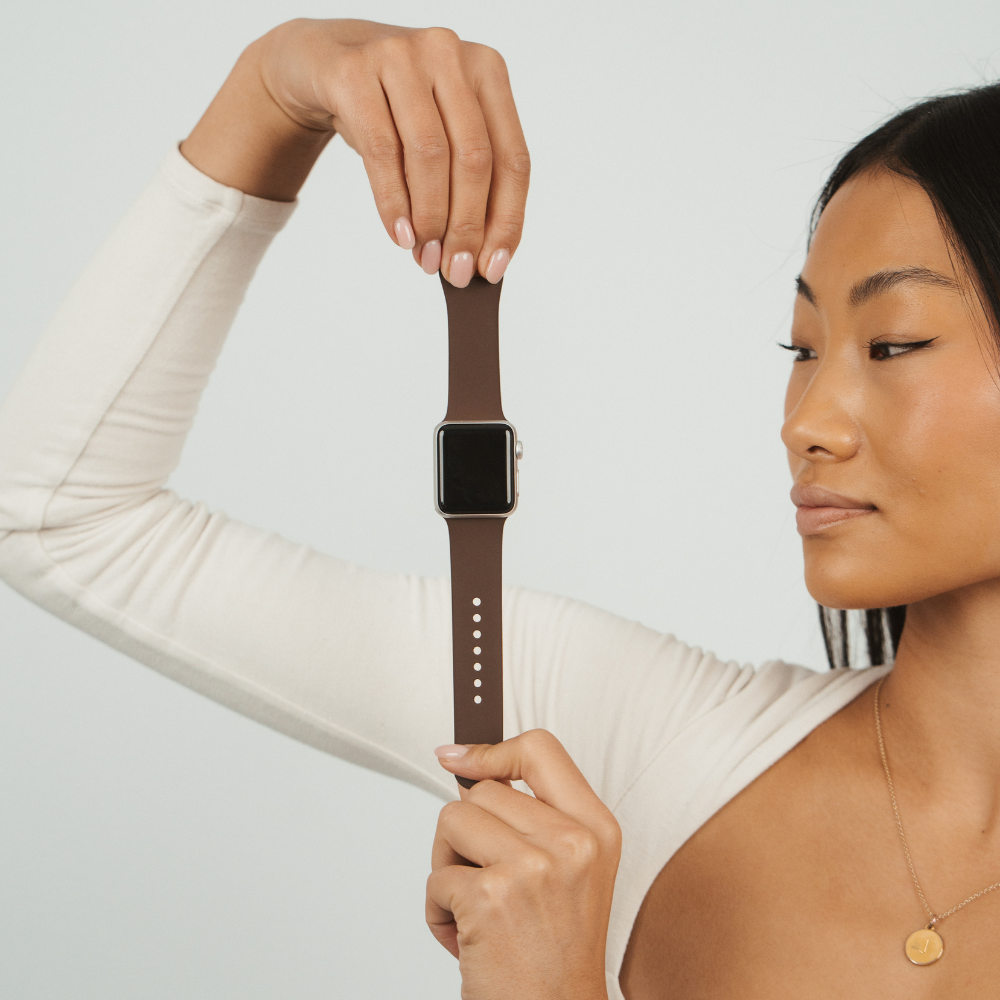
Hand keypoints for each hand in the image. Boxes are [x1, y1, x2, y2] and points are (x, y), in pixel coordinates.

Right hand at [182, 19, 529, 286]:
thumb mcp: (440, 136)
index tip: (493, 268)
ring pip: (429, 156)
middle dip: (466, 227)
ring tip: (424, 257)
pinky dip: (393, 202)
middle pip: (473, 159)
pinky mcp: (353, 72)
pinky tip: (399, 235)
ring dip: (430, 219)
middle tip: (455, 271)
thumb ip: (466, 185)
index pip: (511, 159)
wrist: (323, 66)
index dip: (506, 220)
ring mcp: (400, 56)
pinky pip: (381, 150)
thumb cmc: (393, 111)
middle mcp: (449, 54)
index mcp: (487, 71)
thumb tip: (481, 257)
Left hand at [428, 730, 620, 999]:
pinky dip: (437, 912)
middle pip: (481, 790)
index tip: (458, 757)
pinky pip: (436, 878)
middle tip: (481, 880)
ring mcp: (533, 867)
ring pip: (451, 821)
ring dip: (447, 867)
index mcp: (596, 828)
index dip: (493, 750)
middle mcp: (572, 842)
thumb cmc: (555, 954)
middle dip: (464, 834)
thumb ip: (535, 818)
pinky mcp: (491, 896)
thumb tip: (467, 766)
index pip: (541, 750)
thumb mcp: (571, 872)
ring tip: (473, 908)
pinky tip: (466, 939)